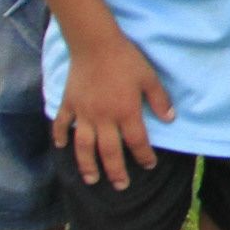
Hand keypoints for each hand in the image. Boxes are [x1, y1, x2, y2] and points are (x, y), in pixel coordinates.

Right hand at [53, 35, 172, 187]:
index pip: (136, 142)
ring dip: (87, 165)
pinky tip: (61, 146)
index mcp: (125, 112)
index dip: (144, 156)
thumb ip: (159, 99)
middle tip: (121, 186)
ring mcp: (83, 113)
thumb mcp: (149, 78)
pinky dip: (60, 135)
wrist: (95, 44)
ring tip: (91, 179)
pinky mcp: (69, 104)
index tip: (149, 165)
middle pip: (109, 152)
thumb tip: (170, 119)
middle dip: (116, 172)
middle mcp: (103, 118)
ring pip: (83, 146)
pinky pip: (62, 123)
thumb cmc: (126, 59)